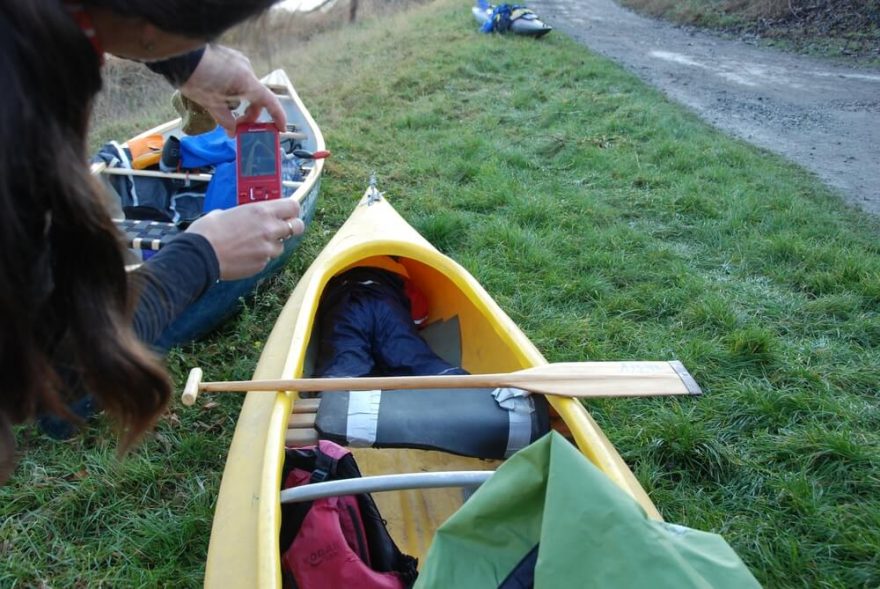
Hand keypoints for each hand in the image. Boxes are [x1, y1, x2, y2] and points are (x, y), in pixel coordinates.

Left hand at [179, 45, 286, 134]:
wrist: (178, 55)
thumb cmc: (195, 78)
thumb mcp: (211, 104)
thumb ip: (226, 119)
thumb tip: (232, 131)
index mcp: (246, 82)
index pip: (269, 101)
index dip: (278, 116)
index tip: (280, 128)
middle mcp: (247, 70)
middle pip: (257, 97)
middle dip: (250, 114)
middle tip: (237, 126)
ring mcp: (238, 61)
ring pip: (246, 88)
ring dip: (239, 102)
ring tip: (223, 109)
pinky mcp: (229, 58)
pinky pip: (238, 78)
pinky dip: (233, 90)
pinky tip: (219, 94)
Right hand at [187, 199, 304, 279]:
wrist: (199, 255)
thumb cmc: (208, 231)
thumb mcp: (226, 212)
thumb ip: (244, 214)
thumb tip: (245, 217)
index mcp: (261, 211)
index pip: (293, 206)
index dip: (291, 210)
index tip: (288, 213)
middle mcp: (269, 229)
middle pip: (297, 227)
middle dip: (291, 228)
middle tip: (282, 230)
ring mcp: (267, 249)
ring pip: (281, 246)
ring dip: (272, 245)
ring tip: (253, 245)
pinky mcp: (261, 264)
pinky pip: (267, 259)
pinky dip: (260, 257)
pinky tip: (244, 255)